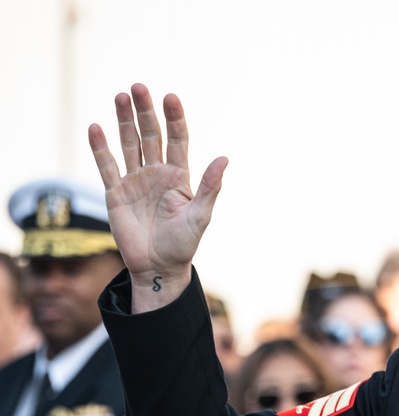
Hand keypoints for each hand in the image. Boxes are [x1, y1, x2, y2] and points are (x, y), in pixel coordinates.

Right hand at [88, 83, 227, 311]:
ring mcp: (135, 181)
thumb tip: (225, 158)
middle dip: (146, 111)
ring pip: (129, 144)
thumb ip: (210, 186)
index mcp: (179, 176)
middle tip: (139, 87)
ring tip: (120, 96)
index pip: (177, 139)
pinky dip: (100, 148)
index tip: (171, 97)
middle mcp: (157, 173)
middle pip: (151, 135)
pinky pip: (107, 166)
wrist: (158, 266)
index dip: (174, 118)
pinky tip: (96, 127)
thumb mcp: (201, 215)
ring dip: (123, 121)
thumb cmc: (184, 243)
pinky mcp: (116, 193)